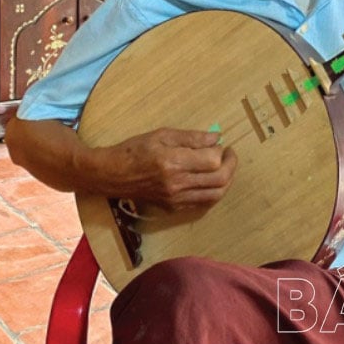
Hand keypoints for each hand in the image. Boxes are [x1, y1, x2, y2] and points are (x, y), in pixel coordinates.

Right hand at [101, 128, 237, 210]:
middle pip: (220, 180)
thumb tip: (217, 138)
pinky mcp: (173, 208)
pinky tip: (210, 179)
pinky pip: (203, 204)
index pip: (213, 161)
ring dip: (226, 180)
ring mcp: (175, 199)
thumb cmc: (135, 150)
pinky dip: (213, 191)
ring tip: (224, 167)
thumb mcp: (162, 135)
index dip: (222, 152)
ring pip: (215, 195)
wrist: (112, 175)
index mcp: (173, 163)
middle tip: (229, 154)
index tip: (220, 144)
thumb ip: (192, 137)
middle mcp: (177, 184)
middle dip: (231, 165)